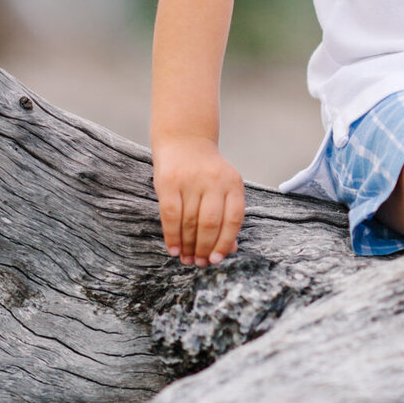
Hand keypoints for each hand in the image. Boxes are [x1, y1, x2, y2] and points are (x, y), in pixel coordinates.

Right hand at [151, 136, 244, 266]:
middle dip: (205, 248)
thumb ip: (228, 215)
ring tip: (187, 259)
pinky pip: (171, 215)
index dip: (225, 242)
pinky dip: (172, 236)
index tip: (217, 259)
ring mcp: (191, 180)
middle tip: (199, 263)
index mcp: (233, 183)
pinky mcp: (169, 182)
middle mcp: (214, 180)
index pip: (234, 219)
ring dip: (188, 246)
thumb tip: (229, 249)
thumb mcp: (224, 187)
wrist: (185, 139)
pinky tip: (174, 249)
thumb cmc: (207, 172)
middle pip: (211, 223)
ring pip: (190, 222)